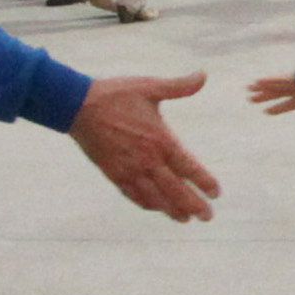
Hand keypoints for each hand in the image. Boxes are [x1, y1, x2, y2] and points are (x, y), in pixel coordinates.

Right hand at [71, 70, 222, 219]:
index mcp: (160, 139)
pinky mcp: (113, 173)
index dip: (204, 181)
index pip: (188, 167)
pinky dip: (147, 204)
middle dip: (193, 205)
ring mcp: (129, 169)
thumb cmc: (116, 94)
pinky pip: (133, 195)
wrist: (78, 106)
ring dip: (172, 210)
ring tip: (185, 219)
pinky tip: (156, 208)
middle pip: (175, 190)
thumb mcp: (149, 86)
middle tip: (208, 216)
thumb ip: (178, 86)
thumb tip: (203, 75)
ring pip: (155, 197)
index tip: (216, 193)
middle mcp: (146, 159)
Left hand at [241, 69, 294, 151]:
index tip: (267, 112)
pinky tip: (256, 82)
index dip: (279, 108)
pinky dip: (267, 81)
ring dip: (262, 89)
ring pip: (276, 87)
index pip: (291, 105)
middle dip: (266, 97)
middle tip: (251, 99)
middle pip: (280, 94)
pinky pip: (279, 80)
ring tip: (248, 89)